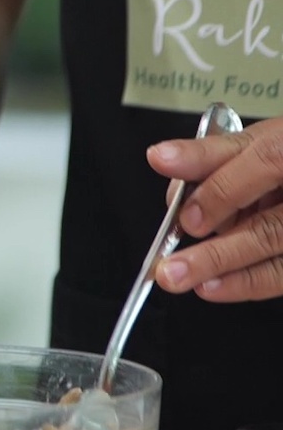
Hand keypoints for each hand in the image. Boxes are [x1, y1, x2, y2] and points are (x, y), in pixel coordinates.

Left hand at [148, 117, 282, 300]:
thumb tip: (160, 158)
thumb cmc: (282, 155)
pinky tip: (212, 286)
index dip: (223, 192)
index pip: (267, 163)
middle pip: (270, 228)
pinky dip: (247, 282)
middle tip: (170, 268)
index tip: (185, 218)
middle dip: (216, 252)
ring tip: (183, 280)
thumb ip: (206, 155)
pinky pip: (281, 273)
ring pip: (274, 248)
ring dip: (225, 271)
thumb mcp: (251, 143)